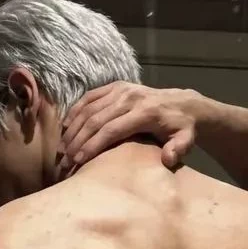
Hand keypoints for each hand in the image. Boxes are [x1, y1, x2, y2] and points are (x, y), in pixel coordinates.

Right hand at [58, 83, 198, 173]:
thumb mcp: (186, 140)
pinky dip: (75, 112)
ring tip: (61, 150)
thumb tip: (167, 159)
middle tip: (64, 161)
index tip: (78, 162)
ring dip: (72, 130)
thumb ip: (178, 149)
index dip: (92, 146)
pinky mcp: (115, 86)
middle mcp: (130, 97)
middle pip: (95, 120)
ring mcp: (121, 89)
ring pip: (88, 109)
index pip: (111, 130)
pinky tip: (65, 128)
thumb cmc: (181, 129)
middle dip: (77, 142)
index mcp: (144, 112)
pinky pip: (89, 98)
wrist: (183, 104)